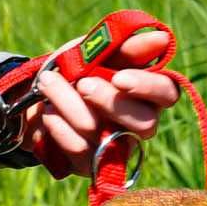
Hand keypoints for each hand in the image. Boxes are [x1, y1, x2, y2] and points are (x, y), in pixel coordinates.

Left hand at [21, 28, 180, 178]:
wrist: (38, 95)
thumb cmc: (78, 69)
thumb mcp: (98, 50)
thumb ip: (126, 45)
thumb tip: (162, 39)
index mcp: (148, 93)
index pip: (167, 93)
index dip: (148, 87)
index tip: (119, 77)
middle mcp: (139, 125)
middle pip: (144, 124)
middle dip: (110, 102)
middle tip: (82, 83)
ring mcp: (116, 148)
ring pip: (105, 137)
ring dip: (71, 106)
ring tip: (48, 82)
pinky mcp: (91, 165)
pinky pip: (80, 152)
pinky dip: (60, 128)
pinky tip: (48, 111)